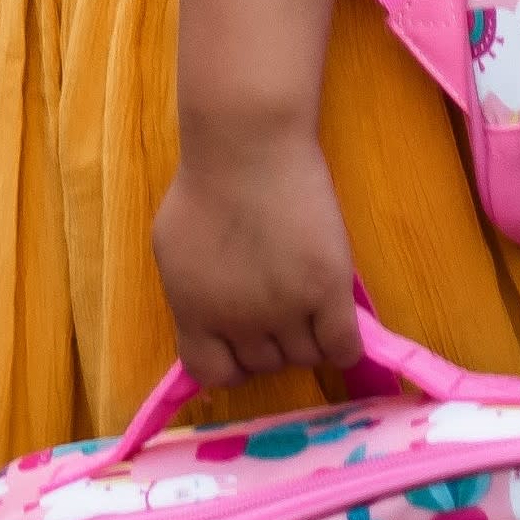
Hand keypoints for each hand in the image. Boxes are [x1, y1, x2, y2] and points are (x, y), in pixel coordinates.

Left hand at [152, 130, 365, 392]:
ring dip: (309, 339)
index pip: (212, 373)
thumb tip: (205, 328)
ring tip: (310, 304)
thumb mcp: (174, 250)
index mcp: (194, 313)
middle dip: (272, 342)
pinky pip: (343, 348)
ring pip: (306, 357)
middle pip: (265, 364)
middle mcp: (238, 322)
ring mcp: (284, 310)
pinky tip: (339, 320)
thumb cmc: (206, 186)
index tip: (244, 346)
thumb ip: (190, 296)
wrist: (247, 147)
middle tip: (282, 308)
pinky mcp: (327, 292)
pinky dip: (344, 346)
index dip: (232, 363)